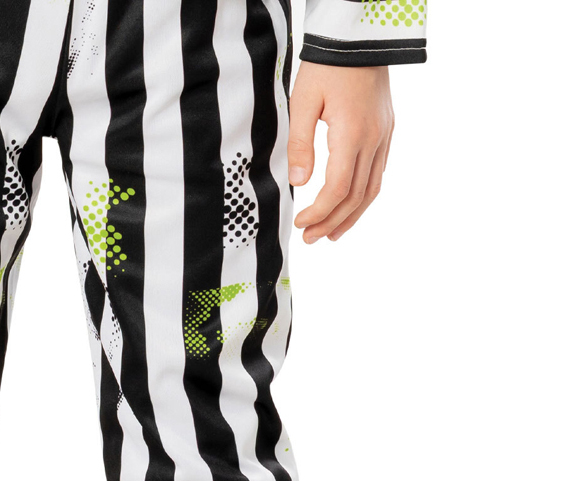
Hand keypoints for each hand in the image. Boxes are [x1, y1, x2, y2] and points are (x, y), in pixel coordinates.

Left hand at [288, 63, 394, 243]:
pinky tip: (350, 208)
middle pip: (355, 196)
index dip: (319, 212)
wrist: (358, 37)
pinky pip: (378, 173)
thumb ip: (300, 144)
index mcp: (352, 134)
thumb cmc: (326, 67)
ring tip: (331, 235)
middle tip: (310, 238)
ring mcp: (384, 136)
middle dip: (331, 222)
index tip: (300, 223)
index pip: (337, 188)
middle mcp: (374, 139)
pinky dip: (364, 197)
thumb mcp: (302, 102)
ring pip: (371, 189)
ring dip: (351, 216)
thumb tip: (298, 183)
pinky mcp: (387, 131)